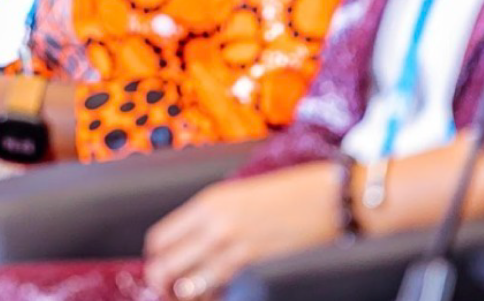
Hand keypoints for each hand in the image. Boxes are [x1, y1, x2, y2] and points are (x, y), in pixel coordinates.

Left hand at [144, 163, 341, 297]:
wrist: (327, 197)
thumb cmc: (289, 193)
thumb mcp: (239, 194)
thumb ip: (212, 217)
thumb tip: (190, 242)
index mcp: (208, 202)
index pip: (160, 238)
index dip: (156, 258)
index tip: (160, 267)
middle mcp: (214, 225)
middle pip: (166, 266)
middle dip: (162, 283)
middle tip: (168, 291)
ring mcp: (233, 248)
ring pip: (187, 287)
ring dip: (186, 295)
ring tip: (193, 296)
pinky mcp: (254, 267)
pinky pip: (218, 292)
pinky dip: (213, 297)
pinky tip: (220, 294)